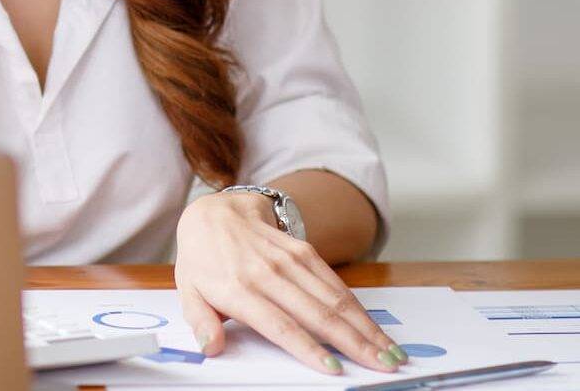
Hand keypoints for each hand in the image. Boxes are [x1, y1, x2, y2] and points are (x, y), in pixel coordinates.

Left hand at [173, 191, 406, 375]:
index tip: (333, 368)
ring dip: (365, 327)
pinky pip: (334, 282)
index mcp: (239, 289)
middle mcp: (269, 274)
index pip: (279, 325)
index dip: (307, 347)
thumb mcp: (187, 290)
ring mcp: (290, 260)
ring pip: (335, 298)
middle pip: (318, 314)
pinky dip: (357, 307)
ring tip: (391, 352)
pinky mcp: (304, 251)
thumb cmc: (202, 259)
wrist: (214, 212)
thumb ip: (200, 322)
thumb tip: (211, 348)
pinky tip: (374, 327)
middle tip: (383, 366)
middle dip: (354, 343)